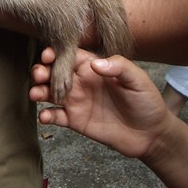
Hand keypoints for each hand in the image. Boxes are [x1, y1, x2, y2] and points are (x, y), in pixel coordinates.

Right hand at [29, 47, 171, 158]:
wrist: (152, 134)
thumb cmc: (147, 101)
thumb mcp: (138, 79)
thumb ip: (118, 67)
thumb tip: (94, 64)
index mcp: (93, 68)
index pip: (69, 55)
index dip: (56, 53)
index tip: (47, 56)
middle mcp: (81, 82)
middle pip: (53, 72)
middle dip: (41, 71)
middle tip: (39, 75)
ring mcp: (76, 101)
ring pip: (49, 92)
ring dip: (38, 91)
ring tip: (36, 94)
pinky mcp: (75, 121)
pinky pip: (55, 116)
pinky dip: (46, 115)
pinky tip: (45, 116)